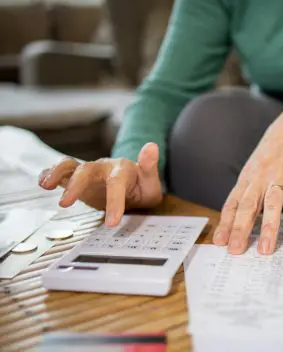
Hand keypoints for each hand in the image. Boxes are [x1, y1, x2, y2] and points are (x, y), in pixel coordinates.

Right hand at [38, 143, 163, 226]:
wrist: (133, 188)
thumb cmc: (142, 187)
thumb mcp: (151, 182)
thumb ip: (150, 166)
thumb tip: (152, 146)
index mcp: (123, 170)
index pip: (117, 183)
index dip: (114, 201)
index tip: (112, 223)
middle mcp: (103, 167)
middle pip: (87, 170)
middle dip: (75, 185)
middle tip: (65, 204)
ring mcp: (89, 172)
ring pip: (70, 166)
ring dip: (57, 173)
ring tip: (46, 186)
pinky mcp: (77, 178)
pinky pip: (62, 172)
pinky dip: (50, 174)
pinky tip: (43, 183)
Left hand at [213, 99, 282, 254]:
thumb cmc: (275, 148)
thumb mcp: (256, 164)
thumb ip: (249, 187)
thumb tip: (238, 213)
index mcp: (248, 176)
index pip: (233, 202)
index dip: (225, 222)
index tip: (219, 241)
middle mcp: (261, 178)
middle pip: (247, 205)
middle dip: (240, 229)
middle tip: (234, 250)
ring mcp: (282, 178)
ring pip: (272, 205)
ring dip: (267, 228)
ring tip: (264, 250)